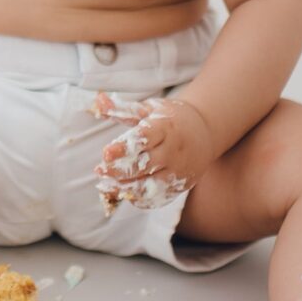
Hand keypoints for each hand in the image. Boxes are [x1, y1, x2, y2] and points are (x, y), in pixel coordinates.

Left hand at [88, 91, 216, 209]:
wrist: (204, 132)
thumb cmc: (169, 119)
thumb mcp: (149, 109)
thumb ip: (121, 109)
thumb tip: (98, 100)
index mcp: (165, 128)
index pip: (144, 139)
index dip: (124, 148)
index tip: (106, 152)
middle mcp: (173, 151)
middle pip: (145, 165)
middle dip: (119, 171)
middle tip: (99, 171)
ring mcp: (178, 171)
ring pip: (151, 186)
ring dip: (126, 188)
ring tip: (106, 186)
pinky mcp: (180, 186)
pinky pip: (158, 199)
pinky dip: (139, 200)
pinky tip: (124, 194)